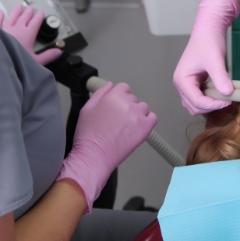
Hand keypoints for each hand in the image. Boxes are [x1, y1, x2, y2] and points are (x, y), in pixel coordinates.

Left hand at [0, 5, 61, 64]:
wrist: (0, 62)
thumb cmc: (16, 61)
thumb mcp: (36, 61)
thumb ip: (48, 56)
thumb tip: (58, 52)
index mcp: (27, 35)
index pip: (35, 23)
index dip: (39, 17)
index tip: (41, 13)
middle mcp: (16, 30)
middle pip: (24, 18)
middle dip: (28, 12)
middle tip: (31, 8)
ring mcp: (5, 30)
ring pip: (11, 17)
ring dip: (16, 12)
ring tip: (19, 7)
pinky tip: (0, 12)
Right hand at [56, 82, 157, 213]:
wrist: (94, 155)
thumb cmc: (87, 134)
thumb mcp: (87, 109)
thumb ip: (100, 94)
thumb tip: (111, 85)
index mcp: (113, 97)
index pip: (124, 87)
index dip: (120, 96)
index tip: (117, 106)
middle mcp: (127, 103)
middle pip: (133, 99)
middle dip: (127, 107)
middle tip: (118, 121)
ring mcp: (138, 115)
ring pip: (143, 108)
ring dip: (138, 114)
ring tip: (128, 126)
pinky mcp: (145, 127)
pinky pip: (153, 118)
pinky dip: (148, 121)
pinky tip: (139, 128)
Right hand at [173, 0, 239, 114]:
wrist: (208, 30)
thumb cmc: (208, 42)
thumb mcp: (215, 60)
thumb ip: (220, 77)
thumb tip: (228, 94)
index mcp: (182, 80)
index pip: (196, 101)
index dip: (213, 104)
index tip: (228, 101)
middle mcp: (181, 85)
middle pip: (194, 107)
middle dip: (210, 107)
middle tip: (227, 100)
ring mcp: (186, 85)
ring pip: (195, 106)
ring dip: (209, 105)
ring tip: (223, 98)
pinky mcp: (193, 84)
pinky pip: (199, 99)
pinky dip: (209, 101)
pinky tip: (220, 94)